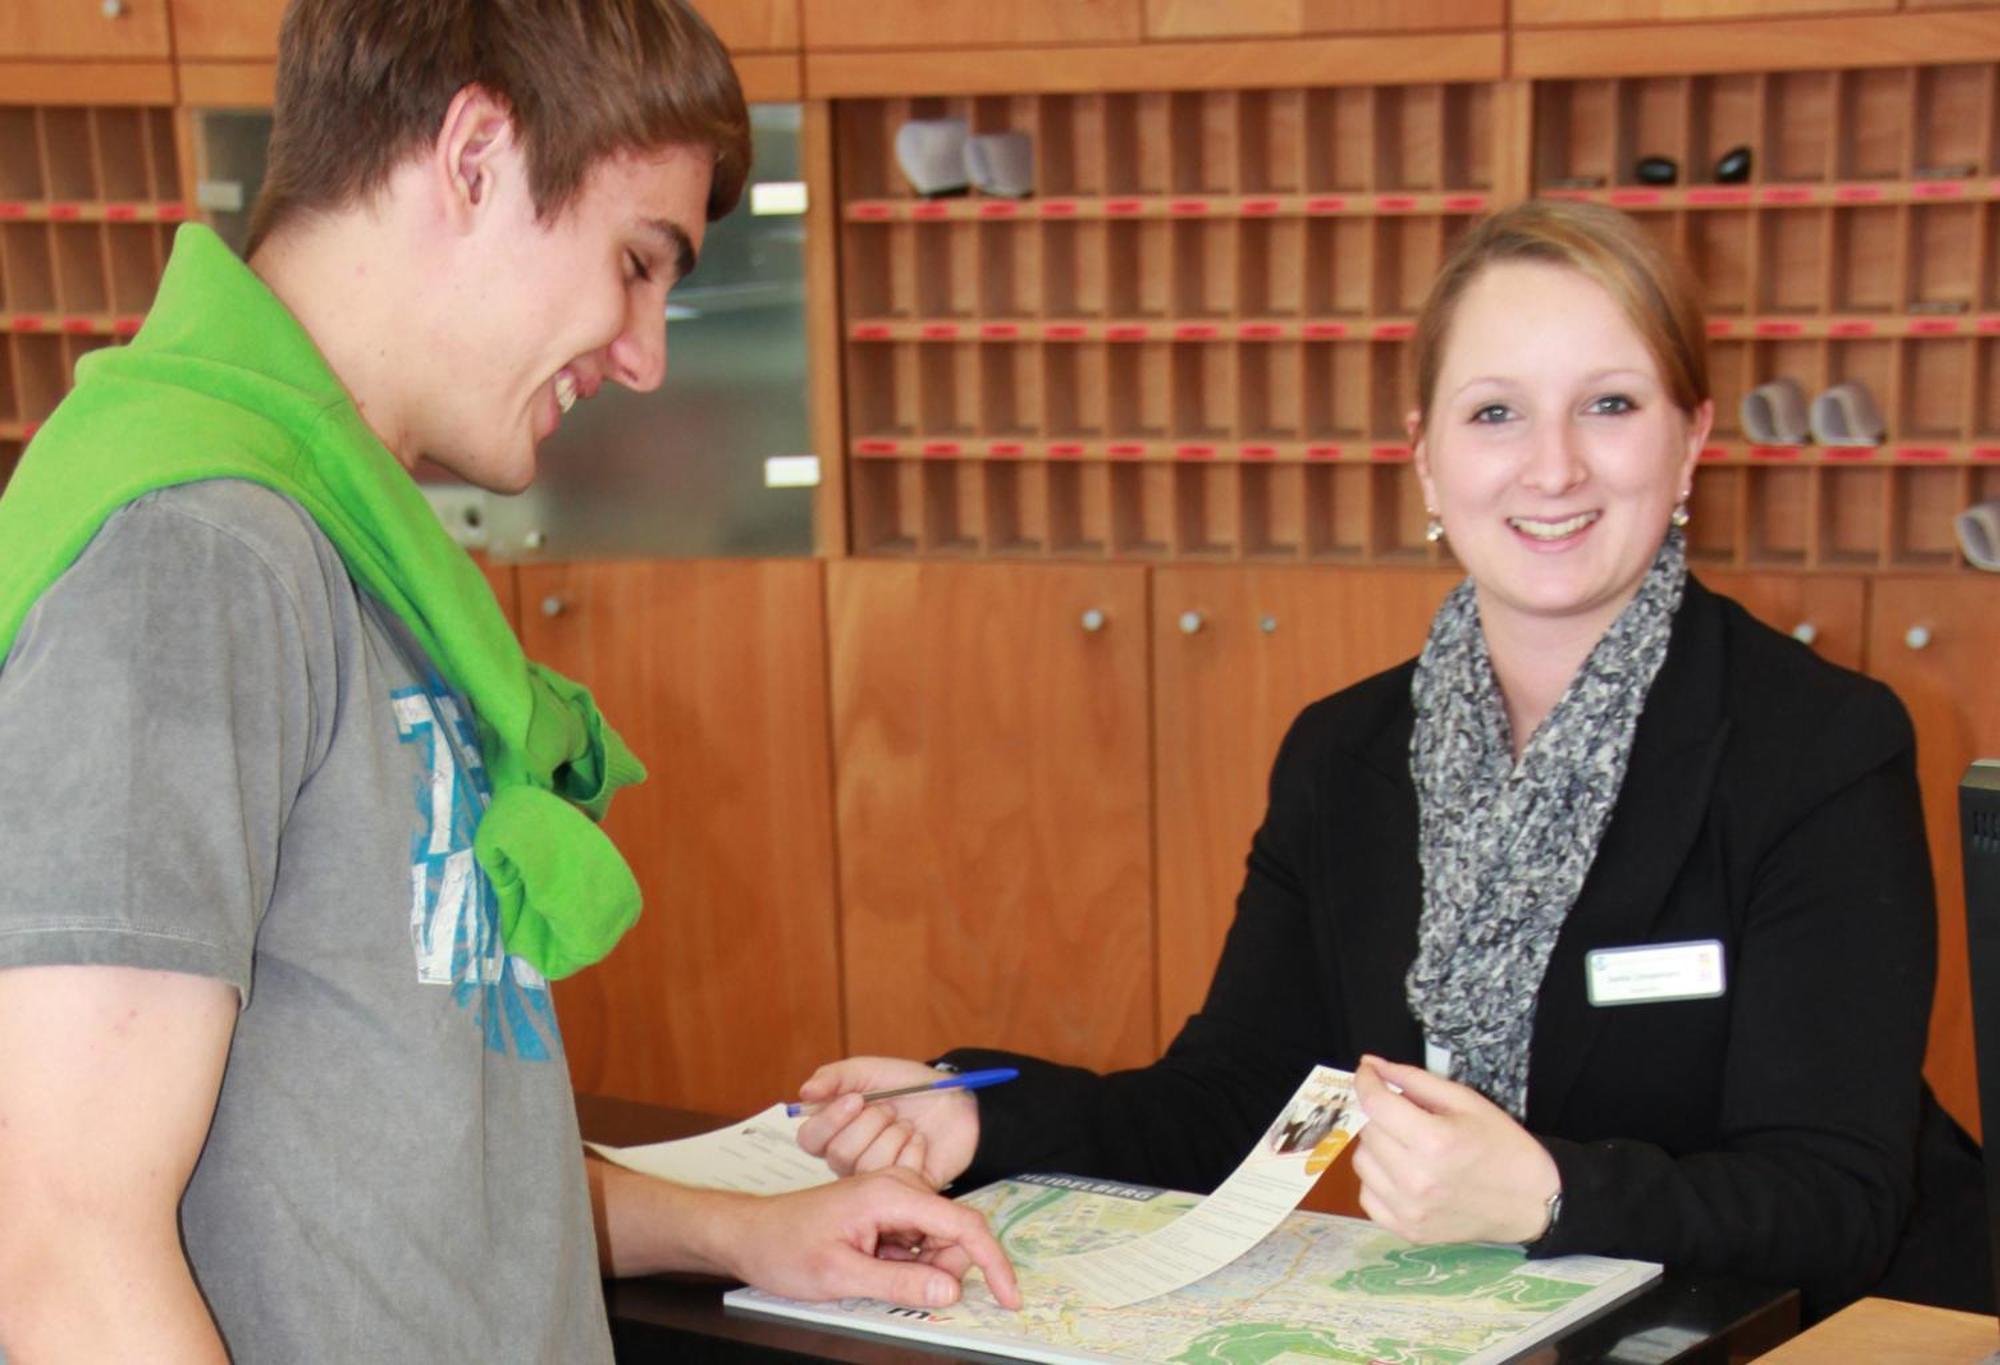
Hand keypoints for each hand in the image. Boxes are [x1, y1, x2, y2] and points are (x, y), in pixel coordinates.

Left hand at [728, 1167, 1021, 1309]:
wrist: (751, 1234)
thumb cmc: (785, 1249)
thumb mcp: (841, 1276)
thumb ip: (900, 1282)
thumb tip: (953, 1290)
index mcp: (891, 1193)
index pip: (964, 1224)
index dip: (994, 1263)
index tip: (1011, 1300)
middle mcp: (900, 1185)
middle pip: (956, 1232)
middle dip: (945, 1269)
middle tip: (895, 1285)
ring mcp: (895, 1194)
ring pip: (940, 1238)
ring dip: (923, 1266)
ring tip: (873, 1272)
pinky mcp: (889, 1207)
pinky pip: (921, 1238)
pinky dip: (910, 1261)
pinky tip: (874, 1265)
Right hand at [796, 1056, 980, 1189]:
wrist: (954, 1100)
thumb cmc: (908, 1087)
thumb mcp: (870, 1072)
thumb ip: (836, 1077)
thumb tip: (805, 1091)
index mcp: (836, 1130)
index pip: (809, 1138)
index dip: (830, 1120)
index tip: (856, 1099)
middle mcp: (849, 1159)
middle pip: (838, 1154)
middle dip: (870, 1124)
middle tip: (890, 1110)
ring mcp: (875, 1178)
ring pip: (868, 1166)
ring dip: (893, 1135)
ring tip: (908, 1125)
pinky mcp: (903, 1190)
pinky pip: (897, 1176)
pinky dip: (913, 1150)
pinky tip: (920, 1141)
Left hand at [1349, 1055, 1559, 1244]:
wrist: (1529, 1202)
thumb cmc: (1502, 1145)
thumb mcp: (1466, 1101)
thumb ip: (1415, 1080)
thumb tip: (1372, 1064)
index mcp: (1434, 1141)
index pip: (1375, 1104)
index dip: (1366, 1081)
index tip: (1368, 1072)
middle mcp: (1416, 1179)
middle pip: (1368, 1132)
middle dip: (1379, 1114)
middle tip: (1402, 1113)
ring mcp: (1410, 1210)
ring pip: (1362, 1164)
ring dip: (1376, 1147)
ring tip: (1404, 1144)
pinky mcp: (1408, 1231)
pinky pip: (1368, 1198)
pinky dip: (1377, 1180)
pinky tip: (1401, 1173)